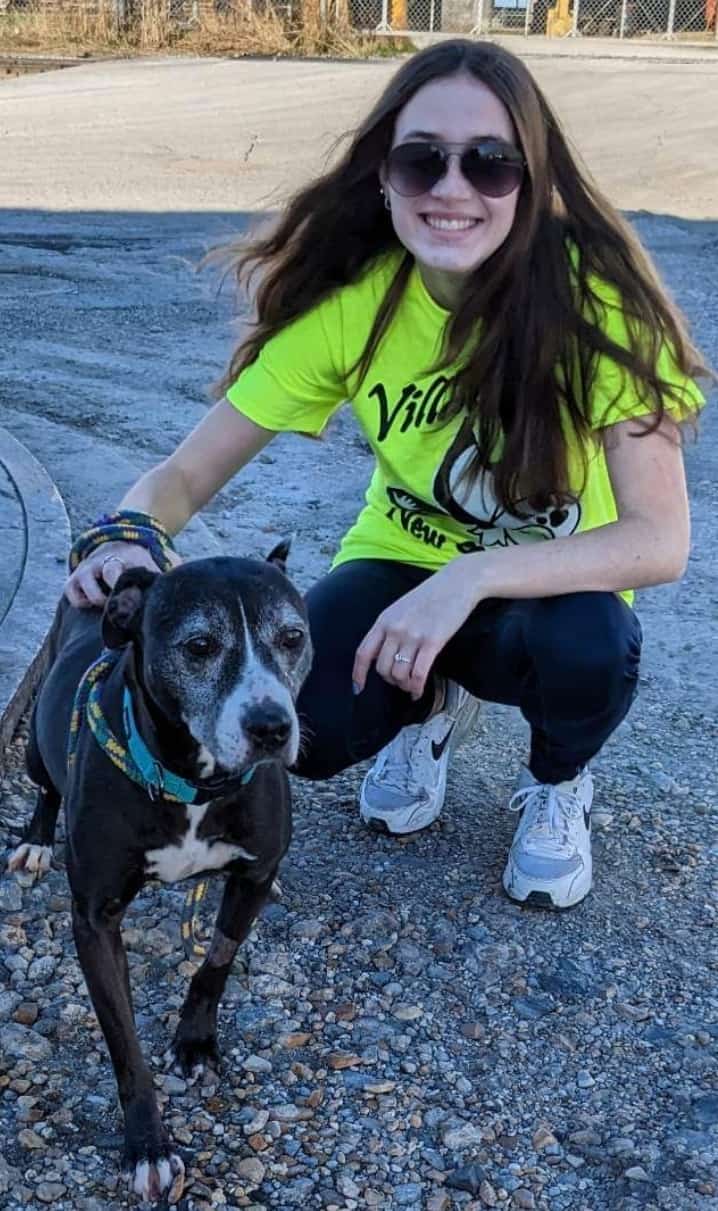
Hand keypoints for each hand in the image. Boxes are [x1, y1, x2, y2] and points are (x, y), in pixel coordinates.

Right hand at [64, 541, 181, 608]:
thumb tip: (188, 579)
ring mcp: (89, 569)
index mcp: (131, 556)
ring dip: (99, 599)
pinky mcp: (74, 579)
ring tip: (110, 606)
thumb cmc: (142, 559)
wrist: (118, 540)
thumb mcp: (160, 557)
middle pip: (110, 572)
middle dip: (118, 592)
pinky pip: (72, 592)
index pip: (135, 568)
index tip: (142, 597)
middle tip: (126, 606)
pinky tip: (94, 605)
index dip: (139, 583)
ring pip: (88, 586)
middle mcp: (108, 560)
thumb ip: (174, 566)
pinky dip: (81, 601)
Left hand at [352, 558, 480, 699]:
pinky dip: (417, 688)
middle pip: (382, 668)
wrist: (457, 582)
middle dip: (390, 680)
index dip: (358, 674)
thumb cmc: (430, 595)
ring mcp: (413, 635)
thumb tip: (383, 654)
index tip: (358, 688)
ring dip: (404, 685)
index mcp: (384, 620)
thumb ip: (389, 628)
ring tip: (411, 685)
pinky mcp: (432, 642)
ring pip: (399, 674)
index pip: (363, 653)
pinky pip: (418, 674)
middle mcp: (395, 629)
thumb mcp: (400, 608)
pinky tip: (418, 691)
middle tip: (400, 681)